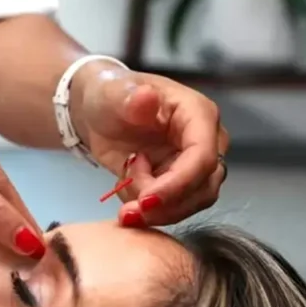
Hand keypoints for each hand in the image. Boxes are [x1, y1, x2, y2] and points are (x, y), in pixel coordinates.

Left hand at [71, 64, 229, 226]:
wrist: (100, 114)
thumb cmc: (111, 96)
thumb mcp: (112, 93)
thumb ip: (129, 97)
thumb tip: (147, 96)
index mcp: (198, 114)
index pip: (203, 157)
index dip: (178, 184)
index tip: (145, 200)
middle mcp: (206, 142)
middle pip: (204, 187)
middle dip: (167, 205)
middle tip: (130, 212)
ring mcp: (195, 166)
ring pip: (191, 203)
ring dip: (157, 213)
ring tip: (125, 202)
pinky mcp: (181, 185)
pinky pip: (174, 209)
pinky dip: (149, 212)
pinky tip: (126, 191)